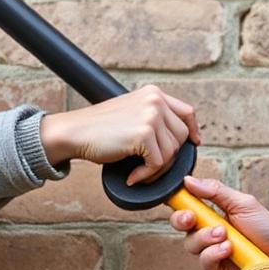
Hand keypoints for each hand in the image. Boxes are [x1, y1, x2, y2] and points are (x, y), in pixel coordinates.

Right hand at [39, 86, 199, 184]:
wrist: (74, 132)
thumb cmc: (99, 129)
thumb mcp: (132, 112)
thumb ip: (154, 119)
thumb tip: (180, 140)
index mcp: (154, 93)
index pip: (187, 112)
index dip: (193, 131)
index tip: (195, 144)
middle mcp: (155, 100)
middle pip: (182, 136)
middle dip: (169, 156)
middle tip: (149, 167)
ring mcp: (151, 115)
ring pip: (172, 152)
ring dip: (156, 168)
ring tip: (136, 170)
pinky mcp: (144, 134)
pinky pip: (158, 163)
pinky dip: (146, 175)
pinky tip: (132, 176)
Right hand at [169, 177, 268, 269]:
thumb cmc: (267, 228)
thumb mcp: (244, 203)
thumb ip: (217, 192)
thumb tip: (189, 180)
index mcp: (214, 210)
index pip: (188, 203)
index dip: (178, 200)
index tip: (177, 196)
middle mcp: (209, 229)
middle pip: (180, 224)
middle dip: (181, 220)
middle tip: (192, 218)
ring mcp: (212, 249)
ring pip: (190, 243)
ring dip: (206, 238)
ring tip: (226, 236)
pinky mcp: (217, 267)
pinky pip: (204, 261)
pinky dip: (213, 253)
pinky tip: (228, 250)